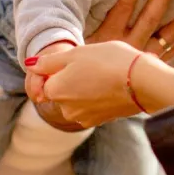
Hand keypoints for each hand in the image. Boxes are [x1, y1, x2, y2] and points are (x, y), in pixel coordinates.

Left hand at [27, 41, 142, 128]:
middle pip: (59, 91)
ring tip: (102, 74)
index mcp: (55, 91)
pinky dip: (96, 96)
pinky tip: (110, 85)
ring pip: (75, 99)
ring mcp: (84, 117)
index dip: (56, 67)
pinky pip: (90, 106)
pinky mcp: (100, 120)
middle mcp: (65, 109)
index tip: (74, 60)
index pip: (43, 80)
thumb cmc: (109, 62)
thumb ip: (49, 62)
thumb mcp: (76, 54)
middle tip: (90, 64)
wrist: (143, 82)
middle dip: (69, 79)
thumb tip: (29, 65)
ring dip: (83, 87)